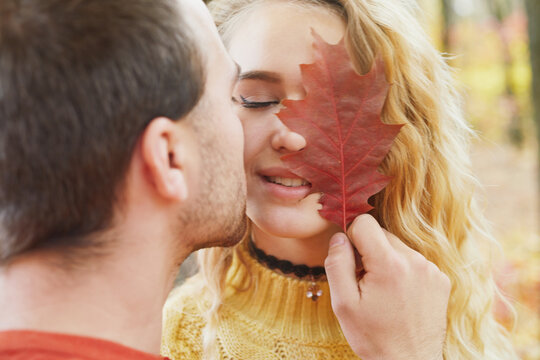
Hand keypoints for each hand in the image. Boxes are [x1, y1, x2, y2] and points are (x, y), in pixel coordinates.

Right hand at [324, 214, 449, 359]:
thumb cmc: (373, 336)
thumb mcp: (343, 303)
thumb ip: (337, 263)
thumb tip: (339, 236)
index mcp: (389, 264)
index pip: (364, 222)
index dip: (351, 237)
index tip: (350, 260)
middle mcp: (415, 261)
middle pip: (381, 234)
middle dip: (368, 251)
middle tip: (365, 282)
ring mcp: (431, 270)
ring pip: (398, 247)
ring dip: (386, 261)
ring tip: (384, 292)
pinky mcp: (440, 279)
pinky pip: (414, 261)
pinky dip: (403, 271)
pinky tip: (400, 295)